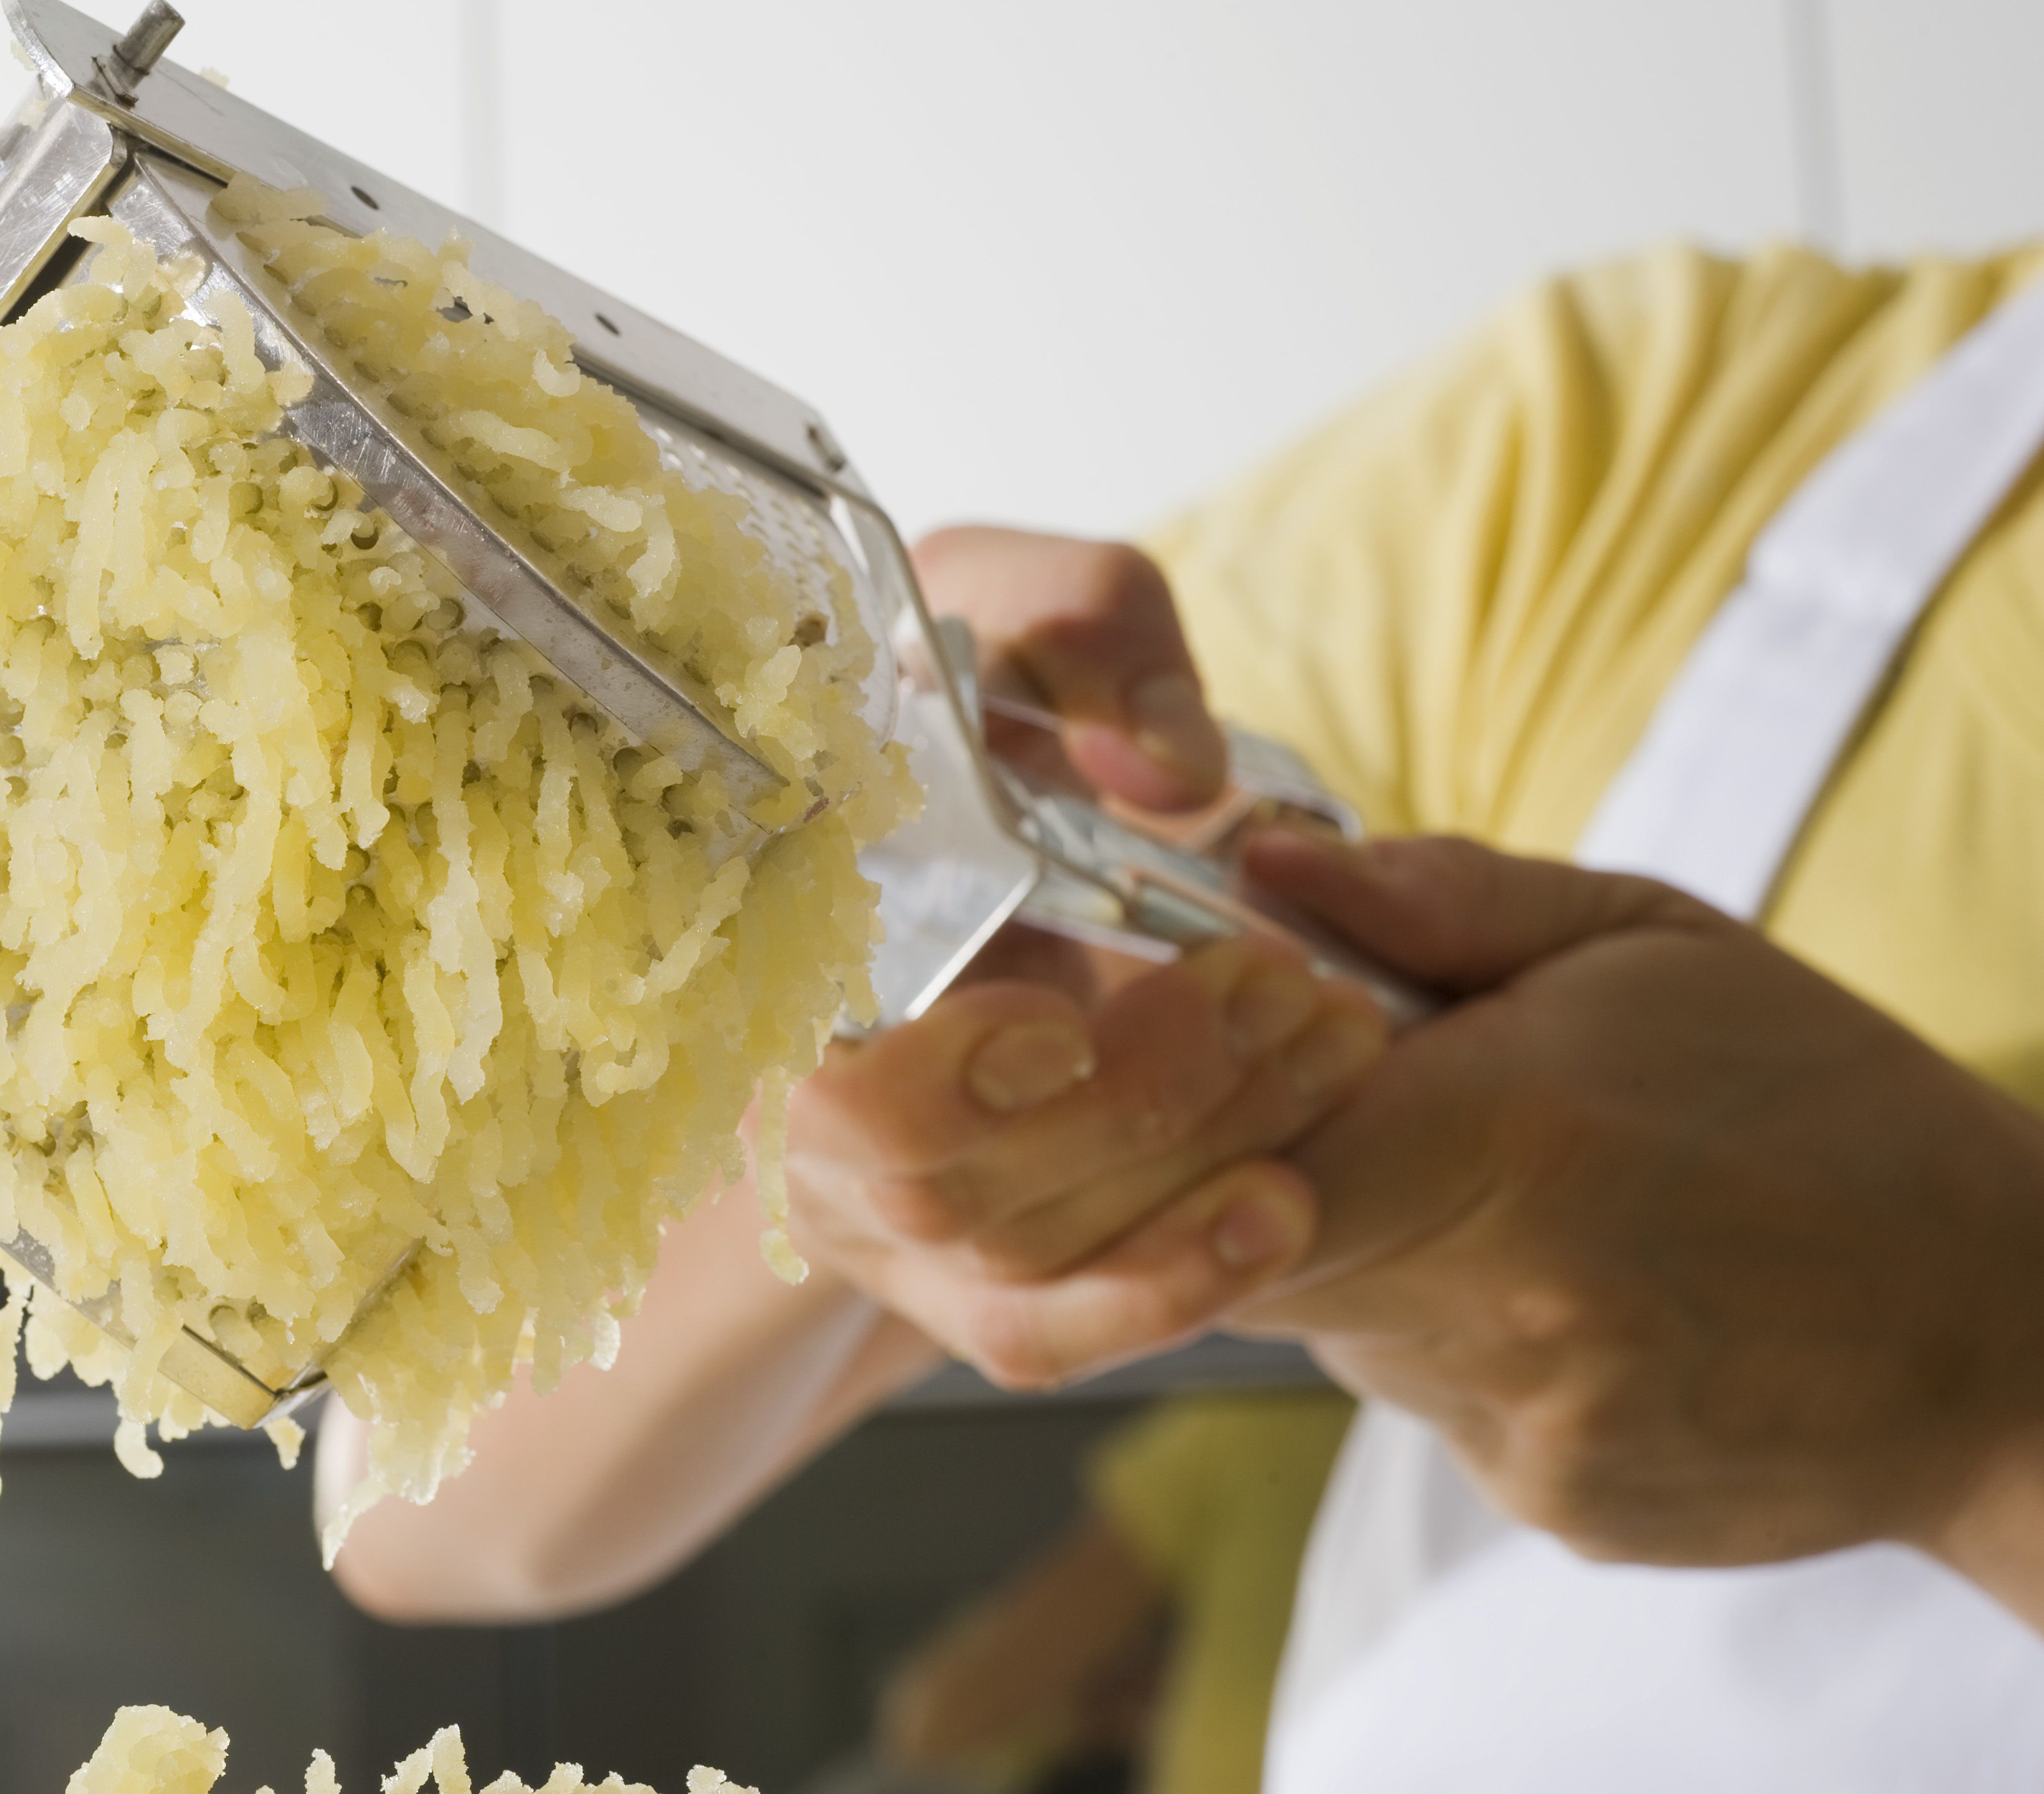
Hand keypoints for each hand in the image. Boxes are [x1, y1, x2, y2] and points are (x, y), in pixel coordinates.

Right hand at [782, 527, 1387, 1389]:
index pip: (819, 1093)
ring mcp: (873, 1208)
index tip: (1058, 1020)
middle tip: (1279, 982)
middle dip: (1137, 1102)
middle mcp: (796, 1111)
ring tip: (1333, 1041)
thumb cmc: (969, 688)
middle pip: (949, 1193)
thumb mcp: (1015, 603)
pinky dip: (1165, 1289)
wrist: (967, 790)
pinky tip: (1281, 1207)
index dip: (934, 1089)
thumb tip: (1168, 776)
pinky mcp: (957, 1266)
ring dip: (1195, 1164)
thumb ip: (1088, 632)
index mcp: (765, 954)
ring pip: (1021, 1261)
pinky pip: (1041, 1334)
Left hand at [1233, 830, 2043, 1620]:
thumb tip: (1261, 863)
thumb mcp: (1652, 942)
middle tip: (1385, 1112)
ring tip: (1522, 1199)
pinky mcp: (1546, 1501)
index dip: (1196, 1106)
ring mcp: (1522, 1425)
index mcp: (1512, 1138)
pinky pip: (1432, 1400)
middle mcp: (1501, 1303)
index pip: (1233, 1150)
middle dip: (1268, 1170)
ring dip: (1373, 1247)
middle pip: (1249, 1249)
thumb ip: (1441, 898)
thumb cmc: (1829, 1104)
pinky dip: (1461, 1338)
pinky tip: (1582, 1294)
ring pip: (1337, 1323)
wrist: (2001, 1335)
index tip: (1231, 1057)